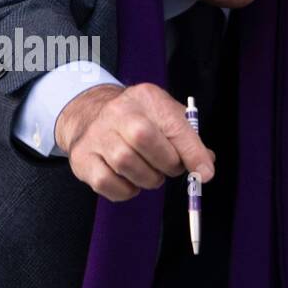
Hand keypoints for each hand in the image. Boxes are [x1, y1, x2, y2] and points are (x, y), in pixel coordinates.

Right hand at [54, 83, 214, 201]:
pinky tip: (130, 181)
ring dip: (147, 179)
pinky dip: (125, 190)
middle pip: (143, 139)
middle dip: (165, 163)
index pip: (172, 125)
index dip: (191, 152)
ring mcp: (95, 135)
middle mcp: (117, 112)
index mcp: (145, 98)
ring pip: (125, 163)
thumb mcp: (165, 116)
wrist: (89, 114)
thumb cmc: (136, 118)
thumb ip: (187, 139)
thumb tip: (205, 165)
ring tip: (150, 174)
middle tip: (170, 169)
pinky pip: (106, 182)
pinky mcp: (82, 158)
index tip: (204, 173)